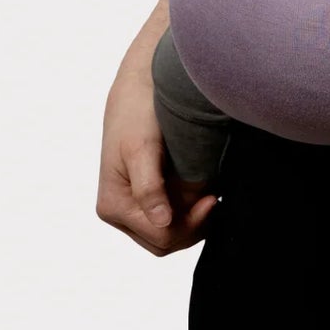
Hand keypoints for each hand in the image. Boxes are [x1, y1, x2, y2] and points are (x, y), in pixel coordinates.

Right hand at [96, 63, 218, 256]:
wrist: (138, 88)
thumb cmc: (137, 113)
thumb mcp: (142, 149)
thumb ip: (149, 188)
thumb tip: (162, 222)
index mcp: (113, 205)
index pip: (159, 235)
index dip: (189, 225)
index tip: (213, 199)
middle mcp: (119, 212)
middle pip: (164, 241)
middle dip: (192, 226)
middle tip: (216, 198)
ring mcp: (133, 207)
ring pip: (168, 234)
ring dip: (193, 221)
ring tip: (212, 194)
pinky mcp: (146, 198)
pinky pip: (171, 218)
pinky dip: (190, 212)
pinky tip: (205, 191)